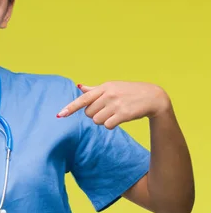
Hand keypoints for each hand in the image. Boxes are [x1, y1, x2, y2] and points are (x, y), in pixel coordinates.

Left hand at [56, 81, 171, 128]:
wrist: (153, 97)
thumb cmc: (129, 92)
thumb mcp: (112, 87)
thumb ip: (94, 90)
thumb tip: (79, 86)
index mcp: (104, 87)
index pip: (83, 99)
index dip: (70, 107)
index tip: (60, 115)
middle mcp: (108, 95)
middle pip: (88, 113)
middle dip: (94, 115)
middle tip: (106, 110)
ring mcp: (116, 104)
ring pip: (97, 120)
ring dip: (103, 121)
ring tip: (113, 114)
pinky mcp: (123, 114)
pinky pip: (108, 125)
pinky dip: (111, 125)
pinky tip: (119, 119)